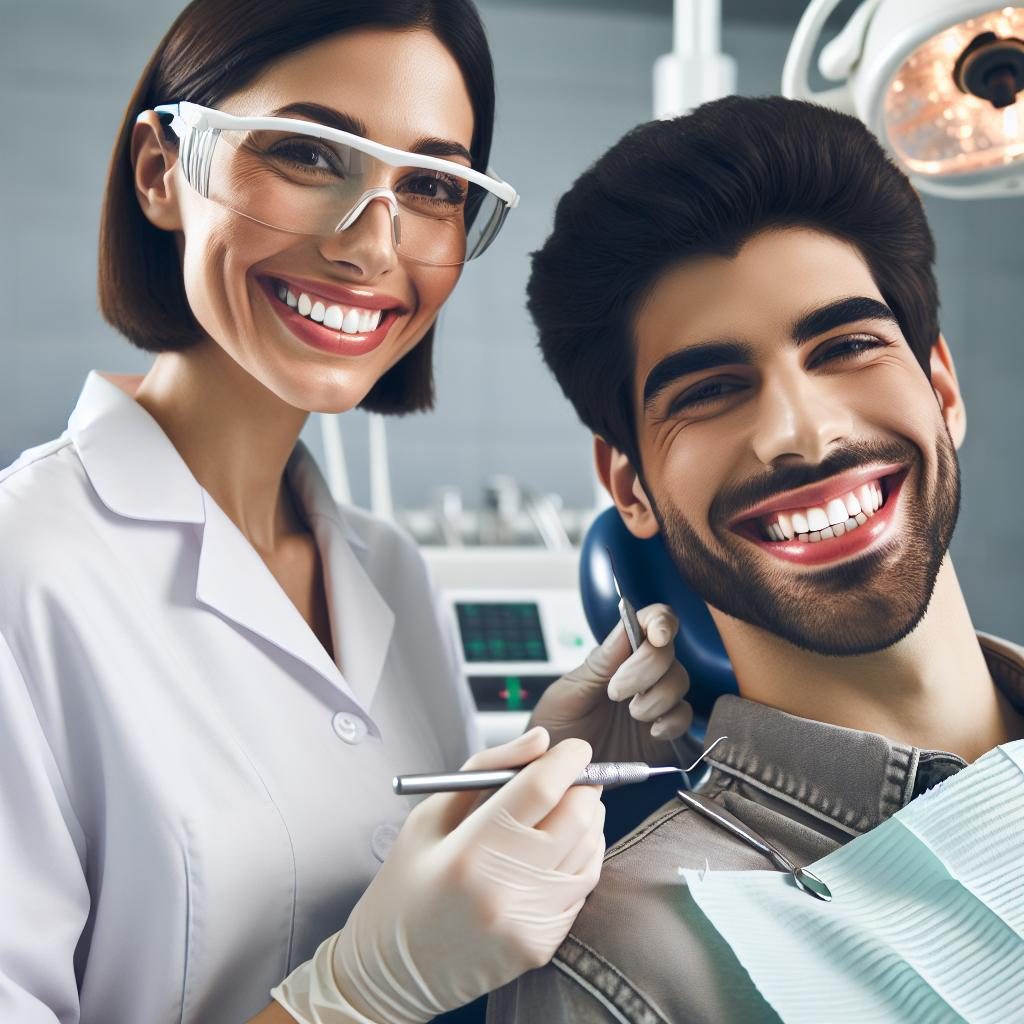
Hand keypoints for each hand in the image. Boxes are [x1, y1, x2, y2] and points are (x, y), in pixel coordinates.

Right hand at [270, 729, 604, 1023]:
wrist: (394, 971)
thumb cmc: (408, 883)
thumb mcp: (430, 816)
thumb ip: (487, 769)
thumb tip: (541, 741)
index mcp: (469, 850)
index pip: (542, 790)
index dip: (568, 760)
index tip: (576, 748)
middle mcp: (504, 889)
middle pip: (576, 817)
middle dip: (583, 787)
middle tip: (572, 778)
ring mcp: (527, 923)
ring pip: (589, 851)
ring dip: (588, 821)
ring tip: (565, 810)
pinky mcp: (542, 946)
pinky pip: (582, 887)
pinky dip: (581, 858)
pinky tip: (559, 849)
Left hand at [530, 604, 692, 764]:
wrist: (557, 776)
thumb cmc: (555, 731)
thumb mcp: (566, 694)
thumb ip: (599, 663)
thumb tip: (626, 628)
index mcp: (615, 657)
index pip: (650, 623)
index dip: (660, 622)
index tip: (656, 637)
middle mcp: (639, 675)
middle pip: (666, 653)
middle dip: (645, 669)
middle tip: (616, 693)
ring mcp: (654, 703)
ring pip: (679, 682)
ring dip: (657, 697)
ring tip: (632, 715)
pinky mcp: (664, 734)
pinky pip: (684, 717)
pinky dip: (672, 722)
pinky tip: (652, 731)